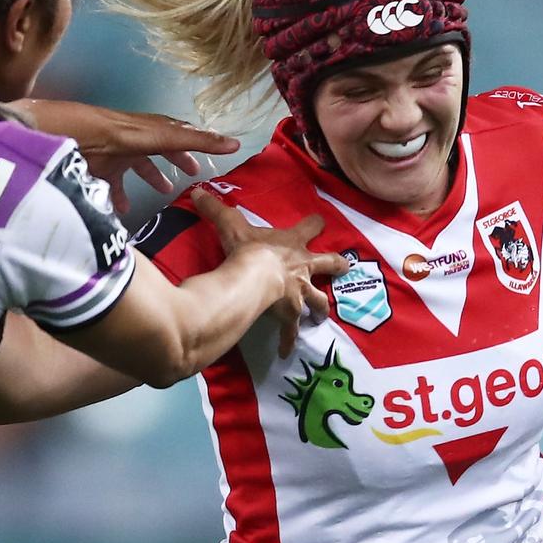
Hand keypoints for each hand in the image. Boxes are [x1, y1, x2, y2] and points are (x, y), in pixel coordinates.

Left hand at [13, 99, 239, 212]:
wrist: (57, 136)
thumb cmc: (109, 134)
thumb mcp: (155, 138)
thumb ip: (193, 142)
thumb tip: (233, 144)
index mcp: (146, 129)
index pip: (178, 133)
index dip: (200, 141)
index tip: (222, 149)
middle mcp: (131, 138)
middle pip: (159, 148)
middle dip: (176, 159)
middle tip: (193, 173)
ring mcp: (111, 152)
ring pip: (136, 165)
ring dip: (150, 177)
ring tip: (163, 192)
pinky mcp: (92, 167)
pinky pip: (110, 183)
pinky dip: (118, 196)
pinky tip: (122, 212)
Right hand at [191, 188, 348, 357]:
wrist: (255, 277)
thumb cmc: (248, 249)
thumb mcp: (231, 224)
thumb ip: (216, 209)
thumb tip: (197, 191)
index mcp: (293, 244)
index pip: (309, 228)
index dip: (315, 224)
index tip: (320, 221)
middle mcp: (303, 267)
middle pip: (329, 264)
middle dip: (337, 266)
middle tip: (345, 267)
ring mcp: (300, 292)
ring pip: (319, 300)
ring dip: (321, 308)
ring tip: (322, 317)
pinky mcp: (290, 313)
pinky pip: (290, 330)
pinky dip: (288, 341)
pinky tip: (285, 351)